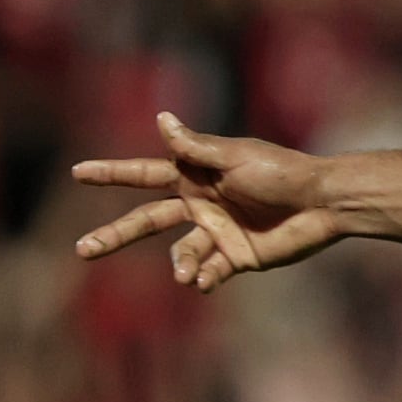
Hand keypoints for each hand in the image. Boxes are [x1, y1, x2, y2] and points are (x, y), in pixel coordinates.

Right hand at [71, 114, 341, 292]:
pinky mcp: (236, 257)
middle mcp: (200, 204)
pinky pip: (210, 272)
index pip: (143, 174)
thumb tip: (160, 118)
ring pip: (180, 254)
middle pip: (146, 222)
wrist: (323, 204)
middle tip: (82, 249)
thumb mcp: (237, 156)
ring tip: (186, 274)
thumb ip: (197, 147)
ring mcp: (216, 232)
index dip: (112, 174)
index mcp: (195, 176)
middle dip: (114, 235)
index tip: (78, 172)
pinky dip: (205, 279)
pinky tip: (204, 282)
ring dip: (181, 264)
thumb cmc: (282, 171)